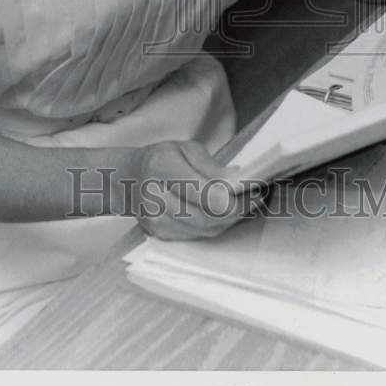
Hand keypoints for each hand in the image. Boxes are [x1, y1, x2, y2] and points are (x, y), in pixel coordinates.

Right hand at [132, 140, 262, 240]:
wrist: (129, 180)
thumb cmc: (161, 159)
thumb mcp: (185, 148)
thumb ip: (210, 165)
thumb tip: (236, 179)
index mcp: (160, 167)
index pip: (202, 192)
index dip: (232, 196)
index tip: (254, 190)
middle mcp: (154, 198)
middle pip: (207, 216)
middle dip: (237, 210)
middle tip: (256, 198)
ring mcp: (156, 222)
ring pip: (206, 230)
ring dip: (230, 220)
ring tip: (245, 205)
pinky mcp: (161, 236)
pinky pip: (198, 236)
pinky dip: (216, 226)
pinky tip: (225, 214)